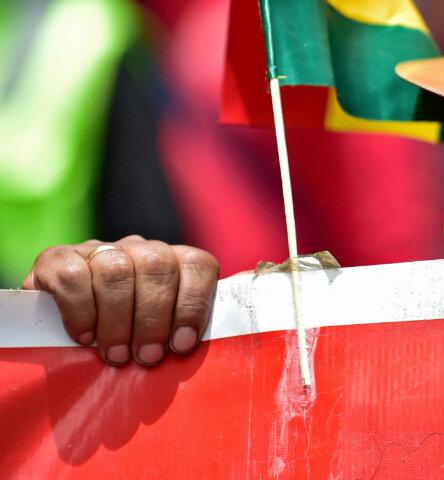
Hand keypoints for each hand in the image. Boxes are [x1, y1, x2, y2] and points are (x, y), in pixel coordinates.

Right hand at [22, 235, 219, 366]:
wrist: (54, 331)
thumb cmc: (121, 339)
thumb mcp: (158, 333)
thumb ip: (184, 330)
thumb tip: (226, 333)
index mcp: (171, 261)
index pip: (197, 264)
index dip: (194, 304)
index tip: (182, 345)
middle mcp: (137, 248)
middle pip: (159, 266)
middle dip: (155, 318)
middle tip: (147, 357)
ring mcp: (97, 250)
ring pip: (117, 270)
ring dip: (119, 320)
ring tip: (117, 356)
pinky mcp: (55, 259)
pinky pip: (73, 275)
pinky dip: (81, 311)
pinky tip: (85, 337)